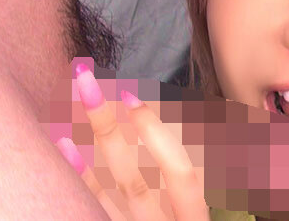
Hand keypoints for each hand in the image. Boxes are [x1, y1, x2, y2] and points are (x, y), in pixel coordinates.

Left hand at [55, 62, 208, 220]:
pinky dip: (80, 173)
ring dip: (89, 142)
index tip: (133, 98)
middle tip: (86, 81)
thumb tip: (208, 127)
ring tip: (73, 100)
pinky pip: (96, 205)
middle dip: (108, 126)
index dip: (157, 136)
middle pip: (133, 176)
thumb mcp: (223, 206)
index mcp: (197, 219)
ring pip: (110, 188)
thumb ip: (221, 170)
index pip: (181, 175)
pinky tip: (65, 145)